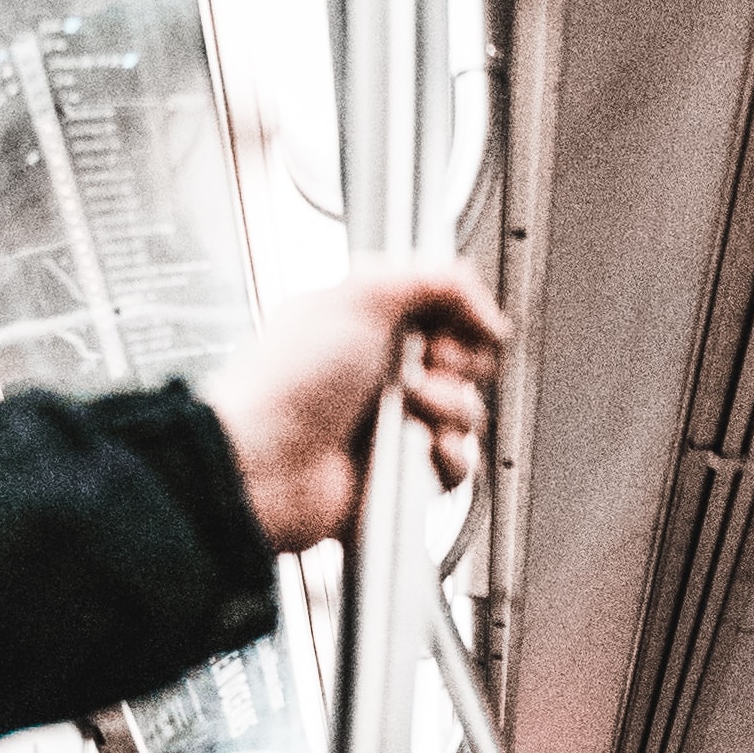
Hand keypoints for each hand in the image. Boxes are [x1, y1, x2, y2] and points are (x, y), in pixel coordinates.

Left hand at [201, 259, 508, 548]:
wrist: (268, 462)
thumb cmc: (290, 381)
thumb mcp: (361, 297)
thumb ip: (433, 282)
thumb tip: (485, 305)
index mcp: (373, 322)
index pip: (448, 312)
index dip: (459, 318)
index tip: (440, 326)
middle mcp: (388, 370)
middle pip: (467, 361)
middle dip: (455, 365)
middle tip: (420, 367)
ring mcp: (398, 422)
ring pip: (467, 413)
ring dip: (447, 411)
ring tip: (406, 413)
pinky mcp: (405, 470)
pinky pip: (459, 465)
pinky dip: (445, 459)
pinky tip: (416, 450)